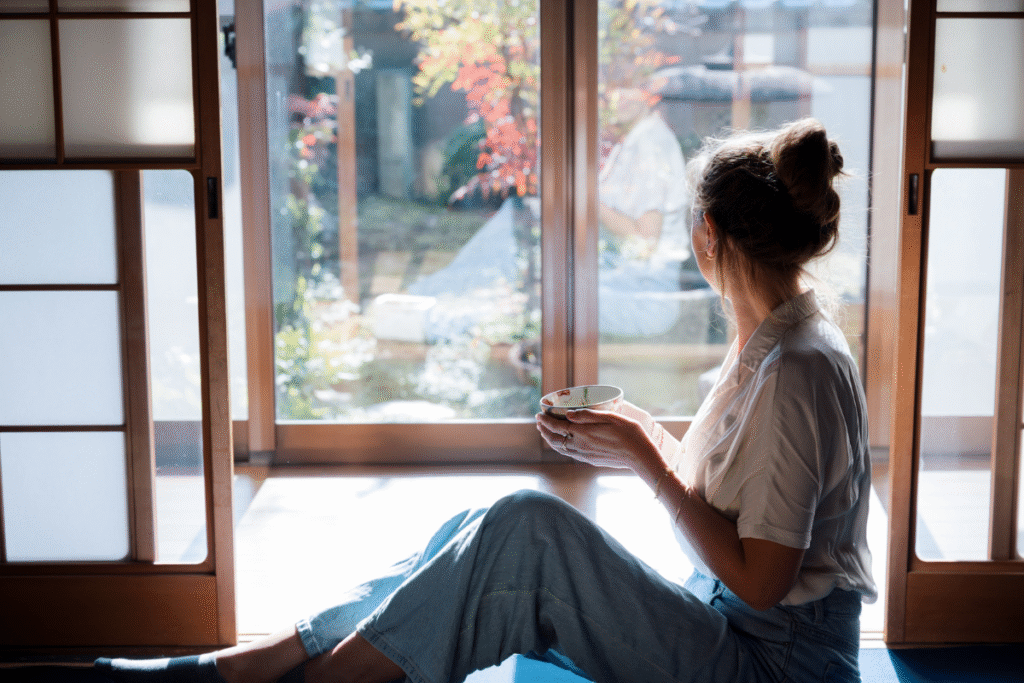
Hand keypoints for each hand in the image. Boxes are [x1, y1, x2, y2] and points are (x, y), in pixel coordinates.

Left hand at [535, 408, 652, 471]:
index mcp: (584, 434)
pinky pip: (569, 454)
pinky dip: (560, 447)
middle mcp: (581, 446)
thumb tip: (568, 414)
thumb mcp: (611, 418)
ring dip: (550, 439)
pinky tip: (563, 443)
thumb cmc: (630, 433)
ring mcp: (585, 455)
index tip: (539, 413)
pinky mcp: (591, 460)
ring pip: (560, 449)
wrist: (640, 456)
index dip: (545, 420)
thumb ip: (588, 415)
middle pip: (554, 439)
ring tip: (546, 431)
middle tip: (539, 421)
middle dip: (544, 430)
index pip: (557, 427)